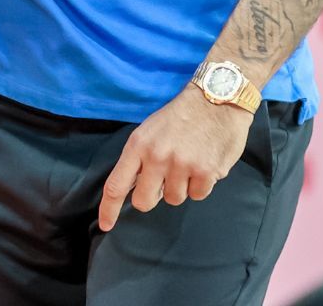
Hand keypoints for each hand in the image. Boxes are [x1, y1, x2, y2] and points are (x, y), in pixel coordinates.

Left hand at [98, 87, 250, 231]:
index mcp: (138, 146)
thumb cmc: (180, 116)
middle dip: (152, 197)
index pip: (116, 185)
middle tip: (163, 181)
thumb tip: (132, 188)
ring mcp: (182, 166)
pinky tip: (204, 162)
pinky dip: (201, 184)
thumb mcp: (149, 130)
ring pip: (174, 199)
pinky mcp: (206, 172)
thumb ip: (139, 159)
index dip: (109, 209)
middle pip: (144, 201)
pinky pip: (198, 195)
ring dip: (181, 187)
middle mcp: (157, 157)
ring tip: (189, 161)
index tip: (106, 225)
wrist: (216, 97)